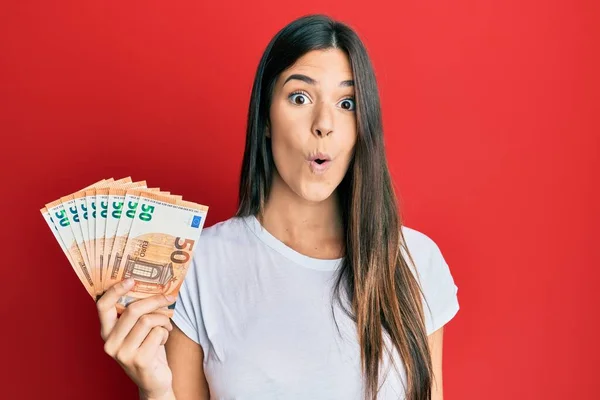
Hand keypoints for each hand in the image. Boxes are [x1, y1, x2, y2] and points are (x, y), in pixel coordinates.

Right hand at [97, 278, 175, 398]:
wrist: (154, 381)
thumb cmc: (147, 349)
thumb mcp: (137, 331)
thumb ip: (137, 313)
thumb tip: (153, 286)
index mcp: (107, 332)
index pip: (103, 306)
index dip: (115, 290)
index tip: (131, 280)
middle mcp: (110, 343)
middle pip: (133, 310)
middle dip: (155, 301)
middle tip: (168, 298)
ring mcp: (123, 354)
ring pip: (148, 320)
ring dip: (163, 320)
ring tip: (166, 326)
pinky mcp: (139, 360)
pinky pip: (158, 333)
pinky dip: (166, 332)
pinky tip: (163, 340)